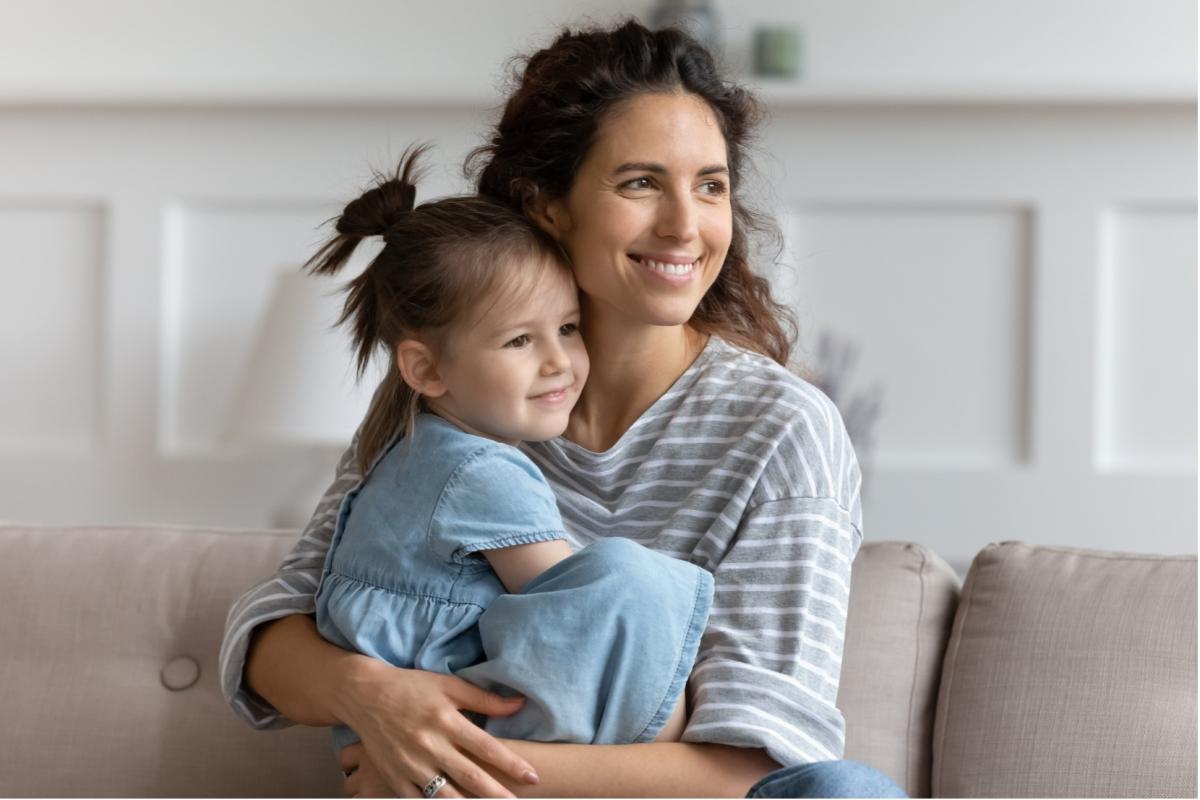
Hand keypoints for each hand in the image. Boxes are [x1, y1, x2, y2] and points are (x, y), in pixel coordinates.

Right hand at [337, 661, 537, 797]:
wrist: (365, 696)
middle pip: (471, 776)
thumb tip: (520, 703)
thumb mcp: (449, 686)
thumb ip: (484, 699)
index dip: (512, 764)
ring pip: (446, 795)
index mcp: (446, 720)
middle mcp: (430, 745)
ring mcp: (411, 764)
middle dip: (497, 794)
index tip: (532, 776)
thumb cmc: (412, 688)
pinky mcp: (394, 777)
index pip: (487, 747)